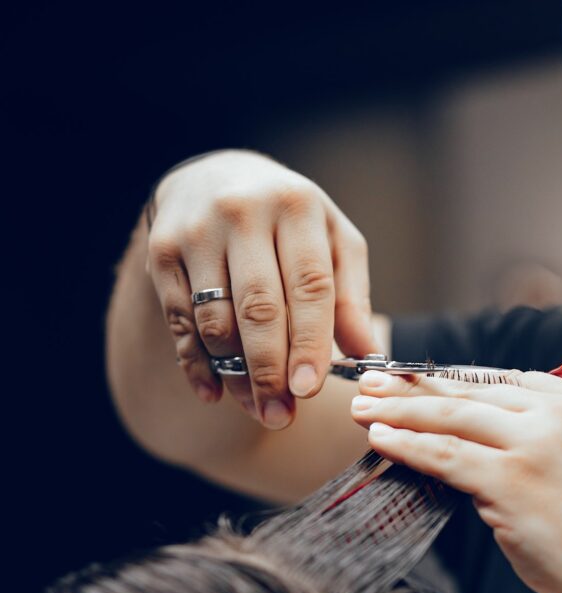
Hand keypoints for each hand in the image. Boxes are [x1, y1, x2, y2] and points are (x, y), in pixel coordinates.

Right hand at [146, 150, 378, 428]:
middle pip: (259, 306)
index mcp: (297, 206)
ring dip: (236, 374)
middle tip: (282, 415)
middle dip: (270, 369)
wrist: (215, 178)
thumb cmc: (290, 220)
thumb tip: (370, 356)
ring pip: (216, 319)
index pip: (309, 284)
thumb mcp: (333, 242)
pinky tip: (214, 394)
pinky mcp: (161, 252)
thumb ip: (351, 297)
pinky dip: (197, 363)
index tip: (310, 389)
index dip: (310, 341)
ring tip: (259, 410)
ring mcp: (197, 232)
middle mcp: (243, 213)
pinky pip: (180, 320)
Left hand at [350, 370, 561, 592]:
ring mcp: (537, 443)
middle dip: (418, 384)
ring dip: (401, 410)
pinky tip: (383, 439)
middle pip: (475, 389)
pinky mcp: (512, 480)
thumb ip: (556, 442)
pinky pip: (446, 454)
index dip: (460, 379)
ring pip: (453, 415)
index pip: (510, 380)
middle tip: (377, 382)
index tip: (426, 379)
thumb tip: (494, 444)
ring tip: (365, 409)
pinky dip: (408, 445)